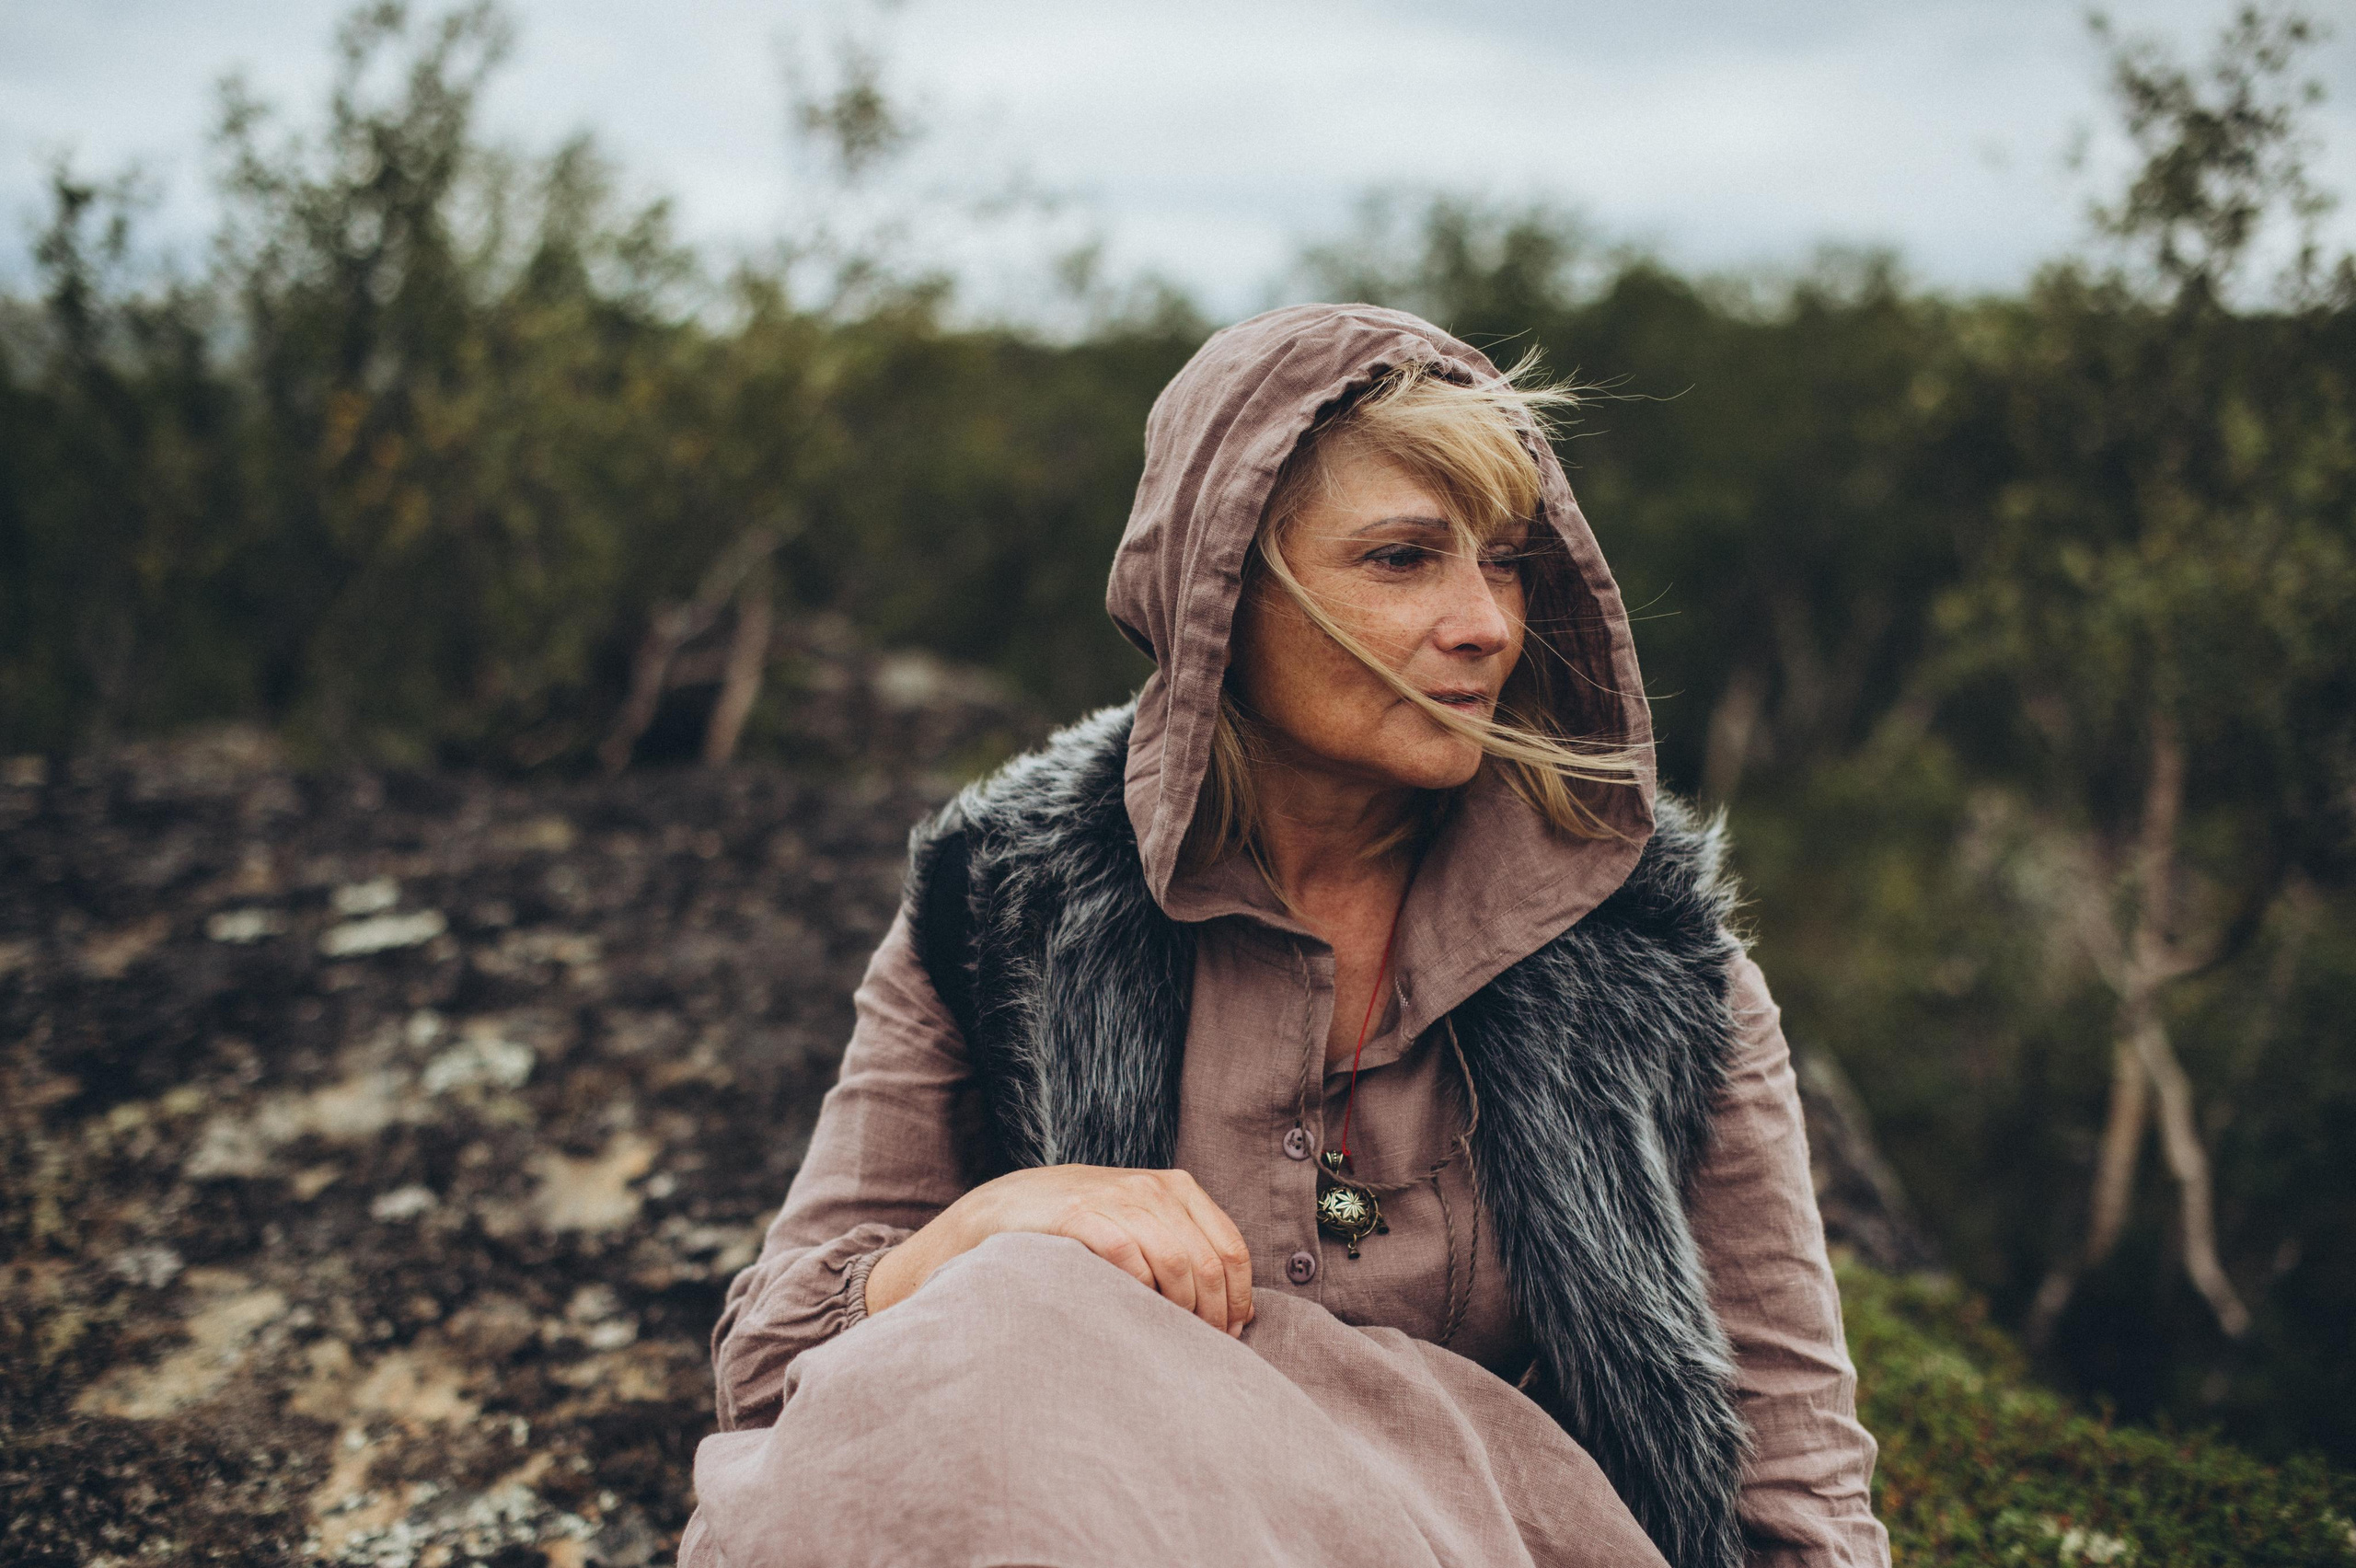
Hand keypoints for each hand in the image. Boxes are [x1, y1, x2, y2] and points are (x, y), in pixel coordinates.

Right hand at [863, 1165, 1253, 1336]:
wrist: (997, 1214)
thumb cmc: (1076, 1231)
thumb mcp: (1136, 1225)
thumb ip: (1180, 1250)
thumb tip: (1235, 1312)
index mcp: (1174, 1188)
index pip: (1230, 1248)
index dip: (1237, 1298)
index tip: (1228, 1333)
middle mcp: (1150, 1188)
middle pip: (1207, 1262)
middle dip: (1211, 1313)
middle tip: (1198, 1346)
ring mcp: (1114, 1198)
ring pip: (1175, 1262)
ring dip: (1178, 1310)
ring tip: (1167, 1337)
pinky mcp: (1079, 1216)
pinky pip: (1127, 1257)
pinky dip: (1137, 1290)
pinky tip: (1129, 1310)